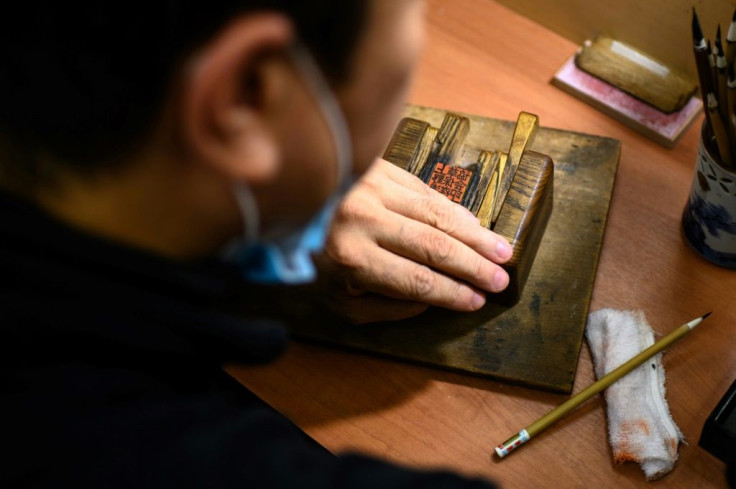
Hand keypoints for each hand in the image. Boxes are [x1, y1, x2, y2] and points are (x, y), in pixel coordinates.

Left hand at [309, 158, 511, 323]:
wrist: (281, 203)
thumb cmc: (309, 259)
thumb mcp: (336, 300)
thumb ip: (383, 307)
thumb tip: (429, 301)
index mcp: (350, 257)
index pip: (416, 280)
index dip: (452, 293)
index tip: (477, 301)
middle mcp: (364, 219)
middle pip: (434, 247)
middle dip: (474, 267)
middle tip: (502, 280)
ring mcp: (373, 188)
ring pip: (437, 214)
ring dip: (474, 235)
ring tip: (503, 252)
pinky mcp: (379, 168)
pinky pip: (427, 191)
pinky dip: (454, 209)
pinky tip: (475, 224)